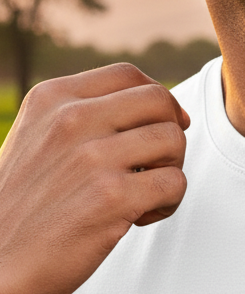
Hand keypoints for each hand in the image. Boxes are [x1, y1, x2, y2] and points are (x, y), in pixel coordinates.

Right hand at [0, 64, 188, 293]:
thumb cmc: (21, 210)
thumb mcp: (37, 142)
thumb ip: (82, 118)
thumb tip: (155, 105)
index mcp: (51, 99)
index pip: (128, 76)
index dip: (157, 99)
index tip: (162, 125)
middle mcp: (70, 120)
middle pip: (159, 102)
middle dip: (170, 133)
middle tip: (154, 165)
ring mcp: (91, 158)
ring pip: (174, 140)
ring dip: (170, 170)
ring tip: (143, 195)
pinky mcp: (112, 197)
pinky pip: (175, 183)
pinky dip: (168, 203)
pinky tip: (140, 217)